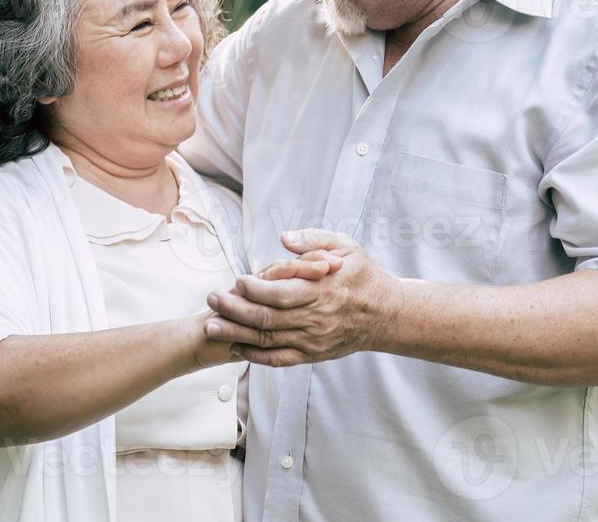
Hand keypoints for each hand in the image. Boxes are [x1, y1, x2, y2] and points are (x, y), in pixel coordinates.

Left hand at [203, 229, 402, 367]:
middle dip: (234, 310)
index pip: (279, 293)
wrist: (386, 314)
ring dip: (237, 334)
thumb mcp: (345, 246)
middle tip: (211, 300)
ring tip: (212, 326)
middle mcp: (315, 317)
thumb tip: (284, 239)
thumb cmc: (362, 275)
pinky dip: (256, 355)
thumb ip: (314, 240)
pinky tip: (237, 348)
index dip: (253, 289)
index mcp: (321, 290)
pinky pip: (280, 359)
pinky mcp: (313, 354)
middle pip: (267, 318)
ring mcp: (313, 339)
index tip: (236, 281)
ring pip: (268, 340)